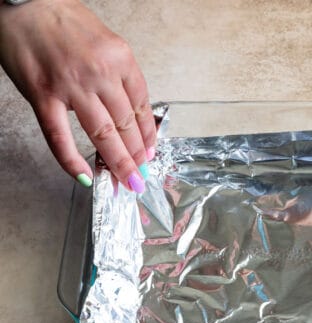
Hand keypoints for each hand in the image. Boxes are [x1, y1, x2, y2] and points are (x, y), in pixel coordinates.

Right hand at [0, 0, 155, 191]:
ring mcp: (71, 86)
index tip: (150, 153)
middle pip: (126, 125)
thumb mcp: (107, 42)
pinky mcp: (43, 96)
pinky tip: (84, 177)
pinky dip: (71, 160)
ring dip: (117, 163)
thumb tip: (128, 114)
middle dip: (137, 157)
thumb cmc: (65, 20)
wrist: (26, 1)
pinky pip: (60, 136)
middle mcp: (100, 74)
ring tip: (126, 182)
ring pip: (102, 134)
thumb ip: (118, 76)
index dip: (148, 136)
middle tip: (142, 177)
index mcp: (121, 60)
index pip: (142, 107)